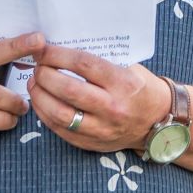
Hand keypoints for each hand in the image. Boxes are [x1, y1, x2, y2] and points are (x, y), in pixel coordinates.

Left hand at [28, 44, 167, 153]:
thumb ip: (101, 62)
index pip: (83, 65)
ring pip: (60, 113)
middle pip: (68, 89)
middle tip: (37, 66)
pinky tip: (41, 102)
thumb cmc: (141, 88)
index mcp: (123, 83)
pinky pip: (60, 130)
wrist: (158, 121)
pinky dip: (45, 114)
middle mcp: (112, 107)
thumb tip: (63, 52)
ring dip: (39, 96)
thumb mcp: (131, 68)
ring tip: (35, 84)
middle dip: (45, 75)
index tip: (42, 49)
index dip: (57, 55)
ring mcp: (101, 129)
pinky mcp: (91, 143)